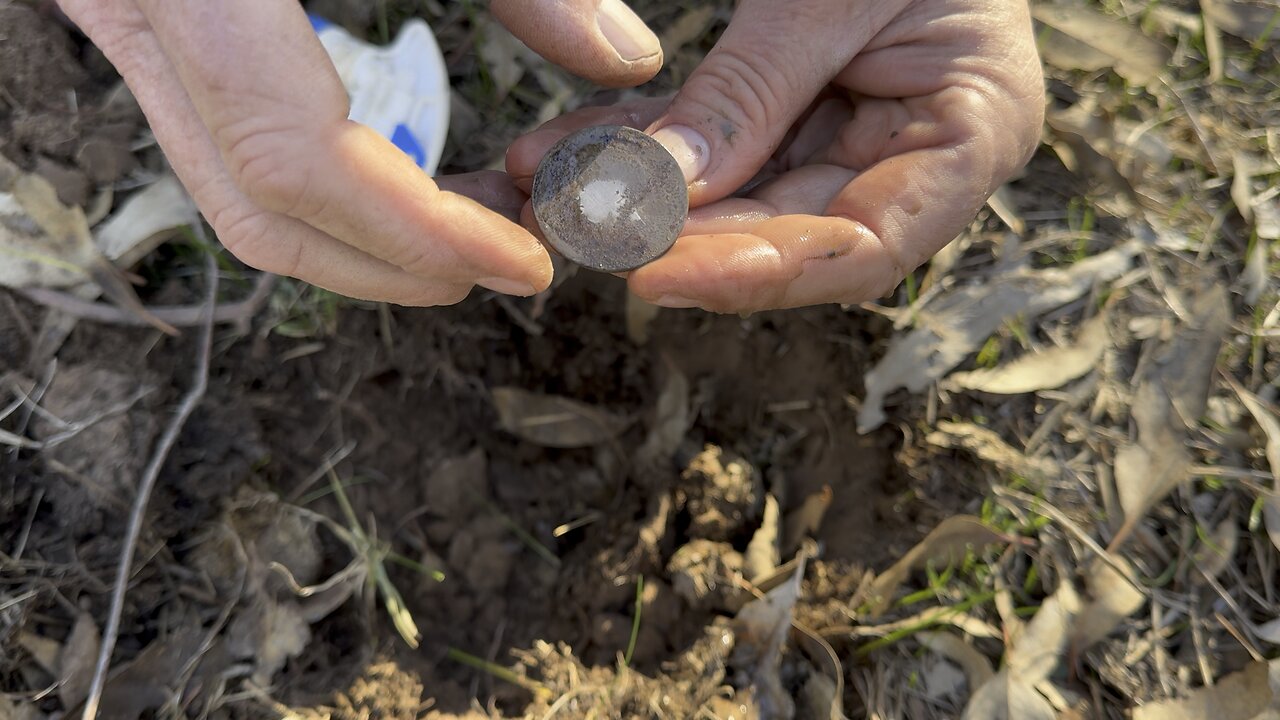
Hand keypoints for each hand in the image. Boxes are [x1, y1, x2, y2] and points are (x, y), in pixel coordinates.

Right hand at [55, 0, 667, 305]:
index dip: (420, 235)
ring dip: (369, 240)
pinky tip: (422, 179)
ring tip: (483, 226)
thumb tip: (628, 58)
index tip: (525, 263)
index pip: (301, 159)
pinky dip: (334, 191)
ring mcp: (124, 20)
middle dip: (397, 263)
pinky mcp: (149, 23)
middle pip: (259, 210)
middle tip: (514, 259)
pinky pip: (231, 146)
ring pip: (236, 194)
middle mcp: (132, 4)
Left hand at [507, 0, 1045, 312]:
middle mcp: (914, 151)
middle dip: (680, 235)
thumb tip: (660, 191)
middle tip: (585, 234)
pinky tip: (566, 151)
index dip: (763, 273)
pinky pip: (716, 142)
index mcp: (972, 130)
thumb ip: (751, 92)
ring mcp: (852, 131)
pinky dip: (644, 143)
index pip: (865, 246)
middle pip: (788, 229)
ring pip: (737, 194)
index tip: (661, 276)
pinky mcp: (795, 108)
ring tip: (553, 193)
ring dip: (643, 195)